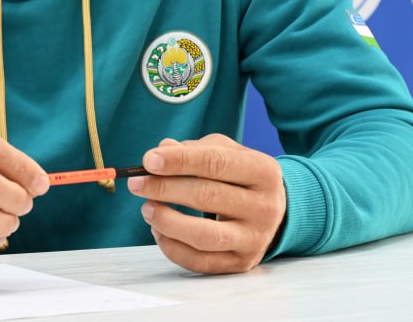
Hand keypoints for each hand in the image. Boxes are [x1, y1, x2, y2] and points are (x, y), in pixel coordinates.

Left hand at [127, 134, 285, 273]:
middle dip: (165, 189)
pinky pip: (200, 261)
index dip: (179, 161)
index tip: (148, 161)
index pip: (216, 162)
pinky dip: (172, 247)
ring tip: (146, 208)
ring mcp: (255, 238)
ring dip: (167, 221)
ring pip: (204, 235)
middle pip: (207, 196)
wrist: (275, 212)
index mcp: (263, 171)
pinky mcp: (241, 263)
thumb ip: (195, 149)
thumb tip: (162, 150)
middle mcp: (264, 206)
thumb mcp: (227, 153)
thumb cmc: (242, 178)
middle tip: (137, 184)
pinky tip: (158, 230)